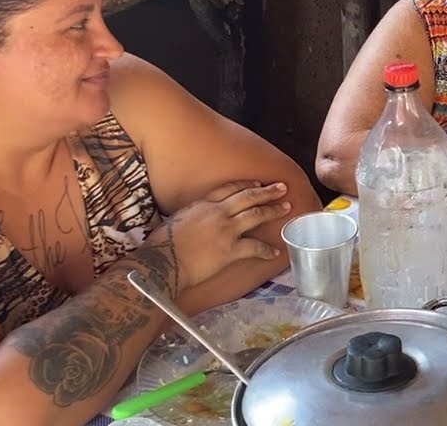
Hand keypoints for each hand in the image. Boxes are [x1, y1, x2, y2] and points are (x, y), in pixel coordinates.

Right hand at [152, 181, 291, 290]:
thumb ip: (191, 215)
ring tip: (286, 207)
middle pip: (248, 196)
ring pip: (256, 215)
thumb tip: (194, 218)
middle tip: (282, 188)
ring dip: (273, 210)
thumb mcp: (175, 219)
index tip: (258, 183)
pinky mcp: (230, 250)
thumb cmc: (160, 245)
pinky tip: (275, 251)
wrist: (160, 262)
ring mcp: (226, 230)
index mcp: (202, 204)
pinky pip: (254, 247)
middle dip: (268, 191)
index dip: (246, 185)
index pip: (229, 189)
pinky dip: (267, 250)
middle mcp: (217, 213)